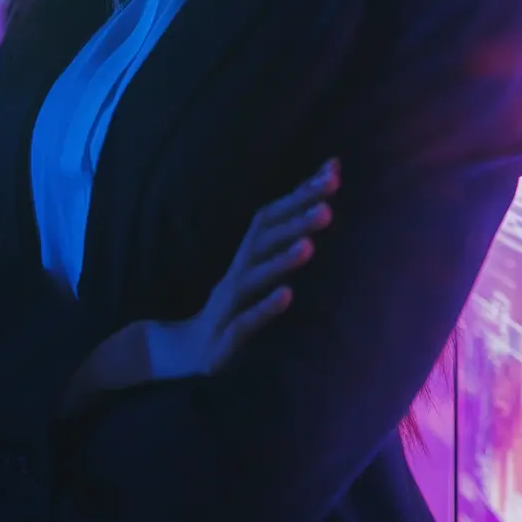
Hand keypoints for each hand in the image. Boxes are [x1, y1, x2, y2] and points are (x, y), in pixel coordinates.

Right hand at [146, 157, 341, 378]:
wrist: (188, 349)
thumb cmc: (238, 300)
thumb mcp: (262, 263)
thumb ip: (293, 223)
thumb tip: (330, 173)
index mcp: (249, 253)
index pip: (274, 215)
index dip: (300, 195)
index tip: (332, 175)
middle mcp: (238, 271)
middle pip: (264, 240)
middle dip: (295, 222)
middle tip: (326, 208)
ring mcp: (230, 303)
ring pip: (254, 277)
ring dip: (280, 261)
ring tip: (309, 247)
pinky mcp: (225, 338)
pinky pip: (245, 321)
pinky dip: (264, 308)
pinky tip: (287, 296)